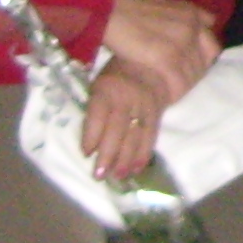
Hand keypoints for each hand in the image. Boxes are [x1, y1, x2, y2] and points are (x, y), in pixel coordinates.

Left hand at [82, 63, 164, 181]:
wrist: (150, 66)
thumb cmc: (116, 79)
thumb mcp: (99, 85)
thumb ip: (94, 110)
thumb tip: (89, 145)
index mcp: (106, 89)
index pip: (98, 113)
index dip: (92, 134)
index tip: (86, 153)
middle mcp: (127, 97)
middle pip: (117, 128)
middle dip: (108, 153)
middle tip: (100, 175)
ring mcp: (144, 106)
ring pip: (135, 134)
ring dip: (126, 158)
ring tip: (118, 176)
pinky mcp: (157, 114)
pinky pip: (151, 135)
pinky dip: (144, 154)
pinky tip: (137, 169)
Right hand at [98, 0, 220, 103]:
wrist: (111, 14)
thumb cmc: (130, 8)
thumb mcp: (163, 2)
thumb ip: (183, 13)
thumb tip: (202, 21)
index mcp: (191, 14)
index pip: (212, 43)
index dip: (203, 57)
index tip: (190, 65)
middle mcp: (191, 28)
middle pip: (205, 62)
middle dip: (194, 74)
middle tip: (178, 81)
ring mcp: (181, 44)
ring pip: (192, 74)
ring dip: (183, 85)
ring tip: (170, 92)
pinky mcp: (167, 59)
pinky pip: (178, 82)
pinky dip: (174, 92)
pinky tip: (165, 96)